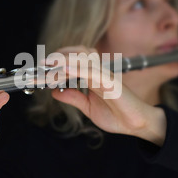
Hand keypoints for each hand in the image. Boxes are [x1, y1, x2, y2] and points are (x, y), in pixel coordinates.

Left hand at [48, 46, 166, 145]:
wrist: (136, 125)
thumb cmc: (117, 115)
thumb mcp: (88, 107)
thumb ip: (73, 97)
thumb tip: (55, 91)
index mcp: (93, 76)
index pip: (73, 61)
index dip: (57, 61)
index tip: (41, 69)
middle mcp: (99, 71)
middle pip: (77, 53)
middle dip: (58, 56)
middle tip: (41, 65)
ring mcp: (105, 74)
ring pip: (83, 58)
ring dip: (64, 60)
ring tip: (48, 65)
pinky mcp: (111, 81)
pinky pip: (92, 71)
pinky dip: (77, 68)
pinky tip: (65, 70)